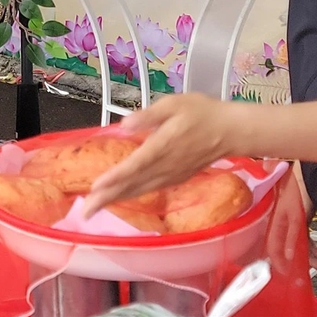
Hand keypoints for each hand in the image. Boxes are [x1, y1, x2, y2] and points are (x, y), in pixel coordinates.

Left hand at [80, 93, 237, 216]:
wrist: (231, 132)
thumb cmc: (203, 114)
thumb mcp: (175, 104)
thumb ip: (148, 115)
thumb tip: (124, 124)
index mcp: (163, 146)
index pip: (135, 165)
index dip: (115, 176)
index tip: (96, 186)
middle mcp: (166, 165)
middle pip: (132, 184)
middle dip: (108, 198)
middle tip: (85, 211)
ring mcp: (172, 175)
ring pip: (140, 190)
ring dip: (116, 200)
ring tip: (95, 208)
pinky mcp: (176, 179)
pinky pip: (150, 189)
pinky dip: (132, 195)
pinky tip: (120, 197)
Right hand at [264, 163, 316, 276]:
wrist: (306, 171)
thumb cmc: (296, 189)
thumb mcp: (294, 217)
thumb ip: (291, 237)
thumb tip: (288, 257)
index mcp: (274, 223)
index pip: (272, 248)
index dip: (277, 262)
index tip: (285, 275)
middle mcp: (280, 224)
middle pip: (285, 248)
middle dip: (296, 261)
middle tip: (307, 271)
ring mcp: (290, 221)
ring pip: (295, 243)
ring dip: (306, 254)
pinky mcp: (299, 217)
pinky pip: (303, 236)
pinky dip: (310, 245)